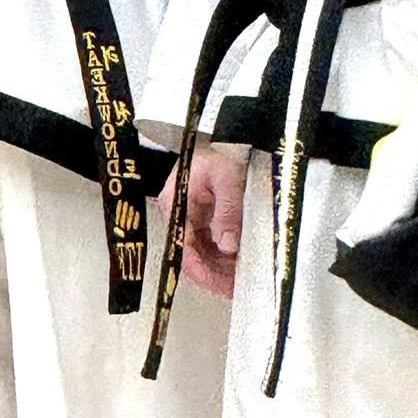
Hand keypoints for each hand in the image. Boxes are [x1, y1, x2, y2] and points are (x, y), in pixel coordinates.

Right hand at [158, 144, 247, 299]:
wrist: (226, 129)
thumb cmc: (222, 147)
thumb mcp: (228, 178)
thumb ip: (228, 211)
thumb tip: (229, 245)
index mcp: (175, 203)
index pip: (183, 249)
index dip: (203, 272)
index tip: (223, 285)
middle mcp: (178, 212)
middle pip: (191, 255)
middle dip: (215, 275)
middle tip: (238, 287)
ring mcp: (189, 214)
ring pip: (202, 251)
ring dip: (220, 267)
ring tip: (241, 278)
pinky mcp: (201, 214)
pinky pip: (210, 242)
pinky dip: (224, 254)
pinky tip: (239, 262)